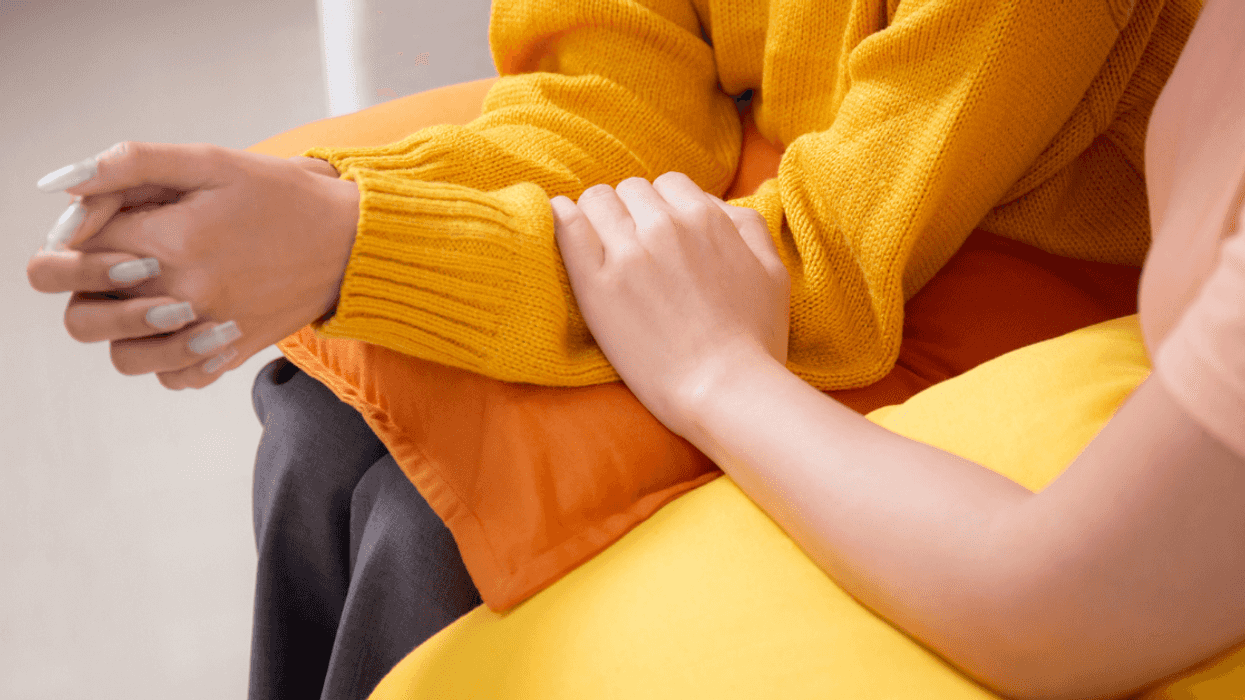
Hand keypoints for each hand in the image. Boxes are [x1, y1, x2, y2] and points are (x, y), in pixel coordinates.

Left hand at [26, 143, 358, 389]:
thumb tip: (68, 183)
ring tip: (147, 296)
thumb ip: (135, 164)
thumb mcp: (212, 161)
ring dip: (121, 328)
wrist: (353, 243)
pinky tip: (182, 326)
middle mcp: (184, 295)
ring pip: (122, 355)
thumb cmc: (285, 197)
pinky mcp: (230, 354)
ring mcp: (207, 332)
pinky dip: (168, 360)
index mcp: (172, 241)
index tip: (114, 215)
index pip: (80, 243)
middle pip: (84, 309)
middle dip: (86, 281)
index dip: (84, 225)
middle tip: (119, 260)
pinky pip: (174, 378)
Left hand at [552, 171, 789, 436]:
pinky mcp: (596, 285)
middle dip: (632, 213)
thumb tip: (715, 205)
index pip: (668, 184)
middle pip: (630, 190)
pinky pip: (566, 226)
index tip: (660, 236)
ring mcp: (627, 254)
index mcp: (705, 217)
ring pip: (597, 201)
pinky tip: (561, 224)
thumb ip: (748, 225)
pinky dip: (562, 218)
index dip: (663, 208)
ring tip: (603, 248)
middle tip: (634, 250)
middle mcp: (664, 226)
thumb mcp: (772, 270)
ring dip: (599, 217)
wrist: (723, 388)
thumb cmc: (754, 339)